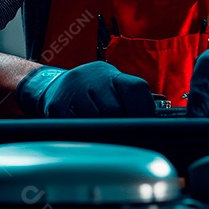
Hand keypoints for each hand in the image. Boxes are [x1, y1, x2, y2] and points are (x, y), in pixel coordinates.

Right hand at [15, 62, 155, 117]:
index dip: (143, 109)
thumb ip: (132, 100)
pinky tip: (82, 128)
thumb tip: (154, 120)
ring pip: (96, 120)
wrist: (54, 86)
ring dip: (101, 130)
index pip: (136, 89)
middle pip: (115, 110)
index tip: (143, 123)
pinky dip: (82, 132)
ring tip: (98, 127)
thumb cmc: (92, 92)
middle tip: (118, 129)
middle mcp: (92, 78)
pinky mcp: (56, 106)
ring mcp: (73, 91)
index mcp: (112, 75)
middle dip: (119, 124)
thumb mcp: (113, 87)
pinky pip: (76, 126)